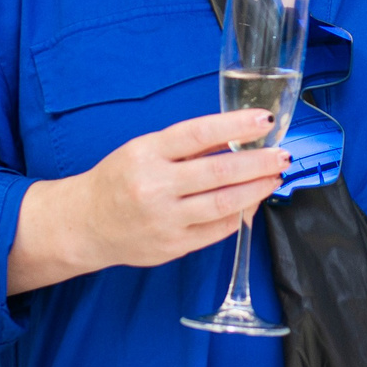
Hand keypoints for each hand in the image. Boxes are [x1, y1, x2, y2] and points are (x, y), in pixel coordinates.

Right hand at [27, 110, 287, 280]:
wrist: (85, 224)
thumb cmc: (119, 180)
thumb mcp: (143, 150)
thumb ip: (186, 146)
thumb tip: (236, 137)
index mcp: (146, 153)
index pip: (197, 133)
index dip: (235, 125)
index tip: (263, 120)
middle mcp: (154, 186)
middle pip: (218, 172)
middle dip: (258, 162)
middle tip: (282, 155)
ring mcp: (164, 219)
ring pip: (223, 204)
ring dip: (256, 190)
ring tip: (273, 178)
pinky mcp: (172, 245)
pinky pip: (216, 230)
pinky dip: (239, 216)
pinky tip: (250, 203)